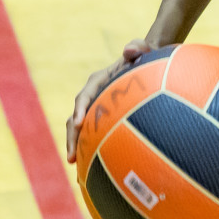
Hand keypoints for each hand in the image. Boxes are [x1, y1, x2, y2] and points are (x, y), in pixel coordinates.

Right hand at [64, 38, 157, 163]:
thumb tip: (130, 50)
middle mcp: (92, 97)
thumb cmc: (145, 56)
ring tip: (78, 170)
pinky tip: (95, 171)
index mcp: (98, 82)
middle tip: (72, 158)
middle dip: (72, 138)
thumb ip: (139, 47)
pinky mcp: (103, 121)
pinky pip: (95, 137)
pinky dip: (92, 152)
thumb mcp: (143, 49)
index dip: (80, 110)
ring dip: (78, 149)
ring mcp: (96, 110)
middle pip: (76, 119)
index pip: (85, 96)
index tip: (79, 123)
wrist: (146, 63)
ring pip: (81, 131)